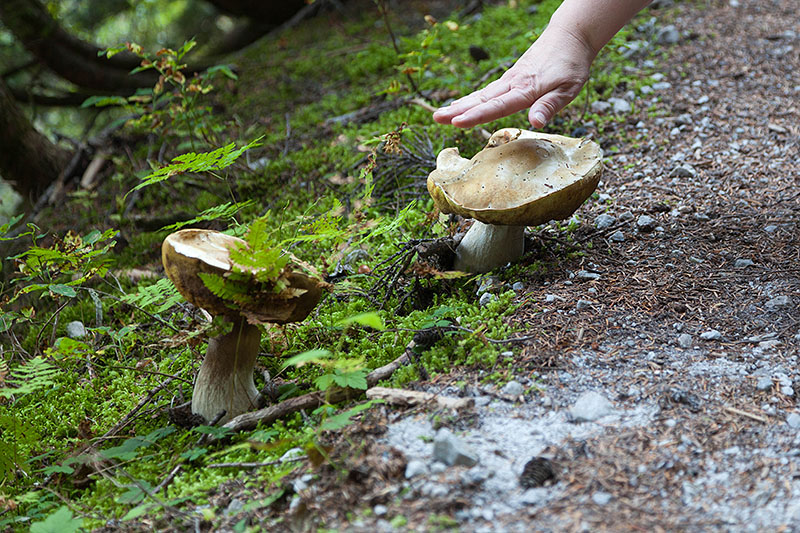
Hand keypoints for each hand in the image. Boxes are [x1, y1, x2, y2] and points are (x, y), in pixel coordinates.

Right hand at [432, 27, 593, 128]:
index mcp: (526, 88)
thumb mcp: (568, 88)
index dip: (476, 116)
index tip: (457, 122)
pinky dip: (471, 98)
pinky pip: (487, 91)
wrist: (570, 36)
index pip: (497, 106)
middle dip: (458, 110)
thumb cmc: (572, 64)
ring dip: (460, 105)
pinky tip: (460, 104)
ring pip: (481, 94)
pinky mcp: (511, 77)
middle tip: (435, 118)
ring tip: (439, 114)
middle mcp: (513, 83)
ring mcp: (509, 79)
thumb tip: (536, 123)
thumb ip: (549, 106)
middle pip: (482, 99)